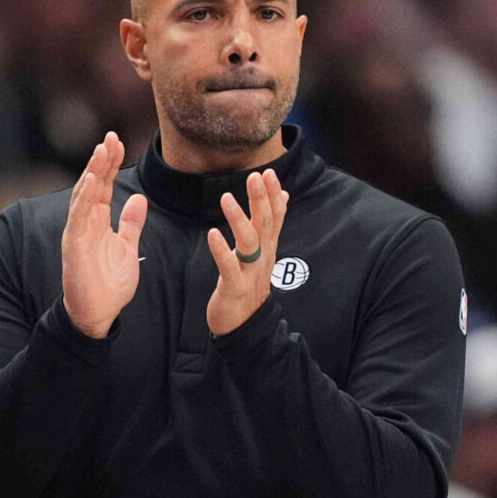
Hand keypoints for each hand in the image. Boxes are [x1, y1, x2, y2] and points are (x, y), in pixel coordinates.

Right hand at [61, 132, 147, 338]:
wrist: (98, 314)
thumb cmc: (110, 284)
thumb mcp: (128, 248)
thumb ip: (131, 223)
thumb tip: (138, 199)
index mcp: (98, 221)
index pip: (104, 186)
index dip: (111, 164)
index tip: (119, 142)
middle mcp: (85, 222)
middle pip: (93, 183)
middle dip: (102, 160)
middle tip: (111, 137)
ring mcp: (78, 232)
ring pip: (84, 194)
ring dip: (93, 172)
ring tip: (103, 150)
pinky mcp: (74, 245)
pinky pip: (78, 216)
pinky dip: (84, 197)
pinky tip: (92, 180)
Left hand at [206, 169, 288, 336]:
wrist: (245, 325)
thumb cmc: (249, 285)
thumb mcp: (264, 253)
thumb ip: (271, 225)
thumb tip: (284, 196)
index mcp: (268, 248)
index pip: (276, 217)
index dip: (274, 195)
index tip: (269, 172)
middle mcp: (262, 258)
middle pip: (265, 224)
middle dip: (261, 200)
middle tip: (256, 176)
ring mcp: (250, 273)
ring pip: (249, 242)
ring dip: (239, 218)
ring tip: (226, 198)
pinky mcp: (235, 287)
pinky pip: (228, 266)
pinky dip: (221, 250)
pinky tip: (212, 234)